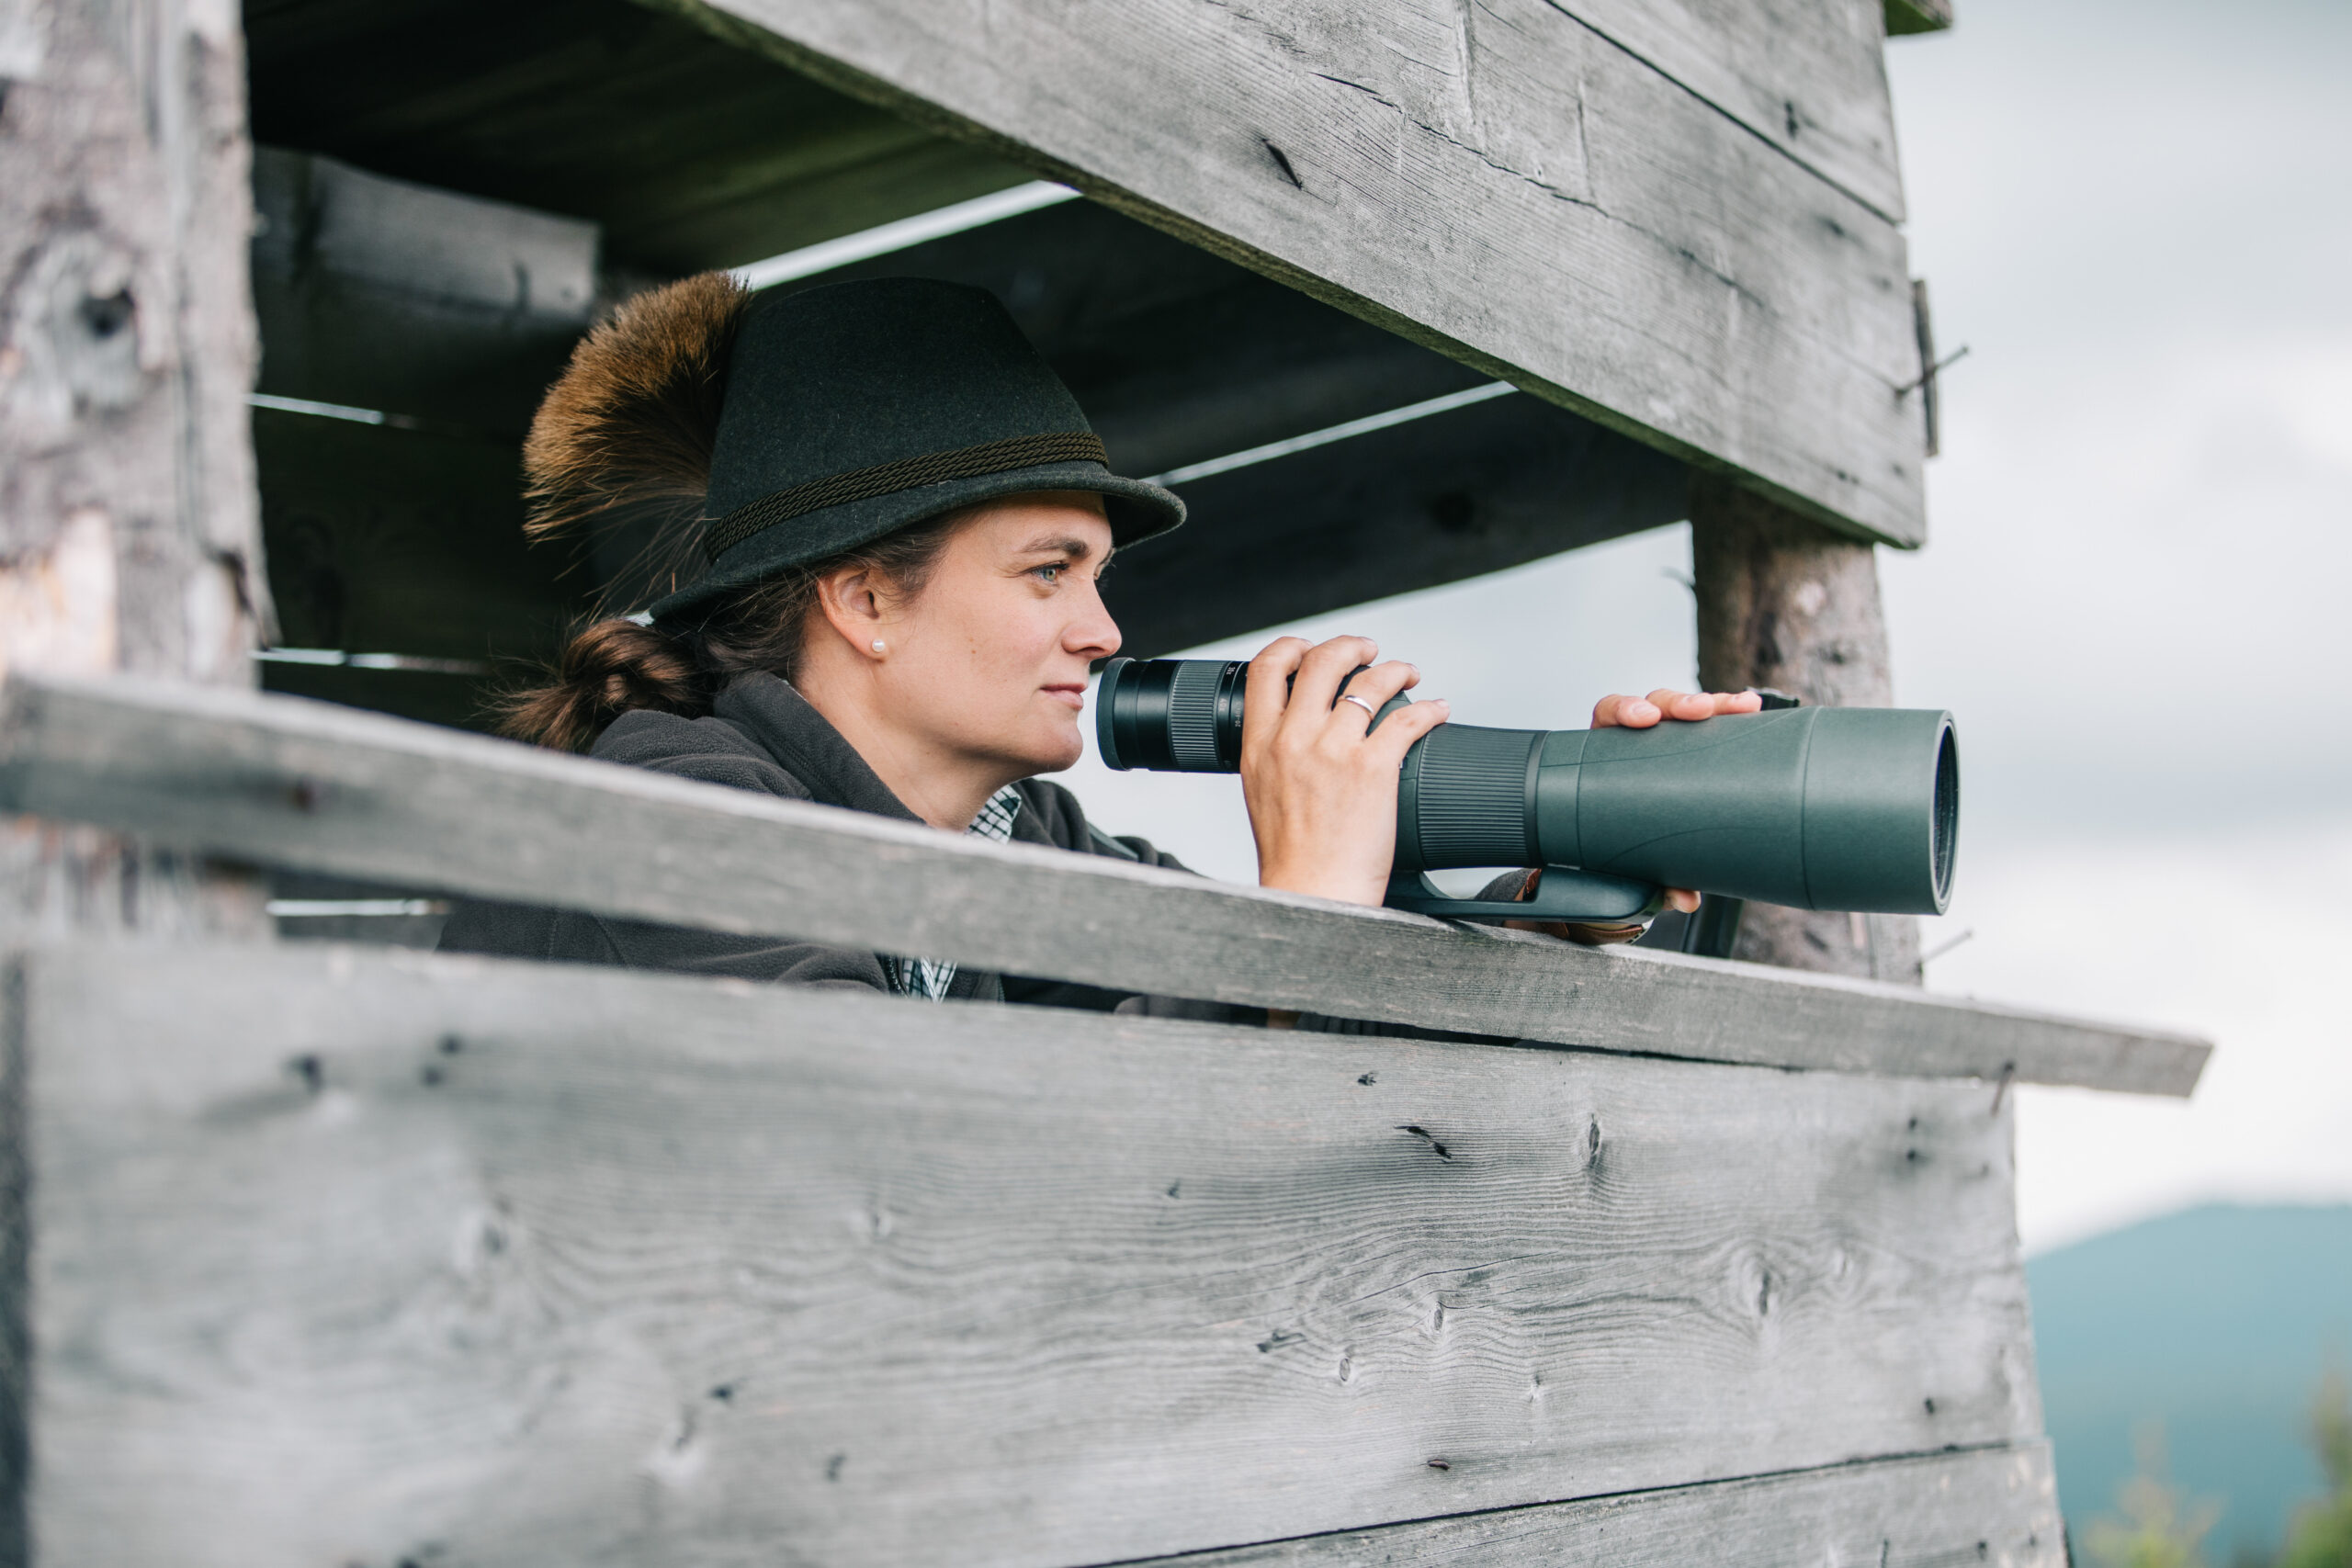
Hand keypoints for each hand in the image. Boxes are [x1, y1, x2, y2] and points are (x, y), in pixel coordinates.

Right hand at [1243, 635, 1450, 905]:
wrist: (1312, 895)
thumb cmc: (1291, 857)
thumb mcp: (1259, 793)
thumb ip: (1272, 753)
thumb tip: (1292, 728)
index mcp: (1259, 744)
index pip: (1266, 669)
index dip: (1293, 646)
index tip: (1311, 648)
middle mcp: (1294, 740)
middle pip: (1322, 661)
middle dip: (1351, 646)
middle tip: (1369, 650)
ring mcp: (1334, 751)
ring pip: (1370, 681)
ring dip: (1396, 669)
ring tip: (1407, 674)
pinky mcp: (1373, 768)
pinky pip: (1407, 718)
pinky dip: (1428, 708)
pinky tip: (1435, 710)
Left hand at [1505, 687, 1764, 942]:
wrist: (1629, 853)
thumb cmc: (1620, 848)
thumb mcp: (1631, 864)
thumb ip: (1654, 881)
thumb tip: (1686, 899)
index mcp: (1605, 753)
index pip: (1609, 715)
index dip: (1624, 709)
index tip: (1642, 719)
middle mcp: (1636, 739)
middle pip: (1654, 705)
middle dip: (1678, 703)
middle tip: (1699, 711)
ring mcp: (1666, 739)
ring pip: (1688, 710)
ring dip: (1715, 704)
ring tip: (1742, 706)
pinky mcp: (1693, 747)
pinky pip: (1713, 724)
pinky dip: (1732, 716)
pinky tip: (1752, 709)